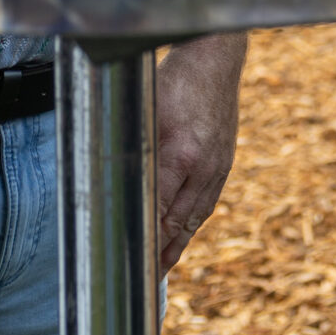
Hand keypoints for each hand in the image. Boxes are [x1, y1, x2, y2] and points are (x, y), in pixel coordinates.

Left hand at [153, 32, 246, 271]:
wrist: (214, 57)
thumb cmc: (173, 78)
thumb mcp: (144, 109)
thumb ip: (131, 145)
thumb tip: (111, 176)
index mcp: (179, 154)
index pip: (156, 209)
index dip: (144, 239)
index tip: (130, 259)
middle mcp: (203, 166)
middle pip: (178, 221)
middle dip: (159, 252)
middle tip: (142, 277)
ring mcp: (218, 165)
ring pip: (195, 216)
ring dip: (177, 243)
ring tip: (161, 266)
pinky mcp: (224, 161)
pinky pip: (208, 202)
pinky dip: (194, 223)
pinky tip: (184, 233)